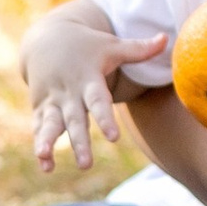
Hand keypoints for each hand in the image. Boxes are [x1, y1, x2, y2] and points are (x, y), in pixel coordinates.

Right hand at [21, 12, 164, 174]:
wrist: (47, 39)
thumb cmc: (88, 45)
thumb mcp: (112, 45)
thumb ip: (139, 49)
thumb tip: (167, 38)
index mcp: (88, 78)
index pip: (98, 100)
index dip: (105, 118)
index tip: (114, 138)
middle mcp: (69, 92)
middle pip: (75, 120)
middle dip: (79, 142)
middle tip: (86, 165)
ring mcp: (53, 101)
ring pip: (51, 124)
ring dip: (48, 142)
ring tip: (45, 159)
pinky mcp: (41, 108)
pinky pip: (39, 128)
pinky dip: (41, 145)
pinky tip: (46, 166)